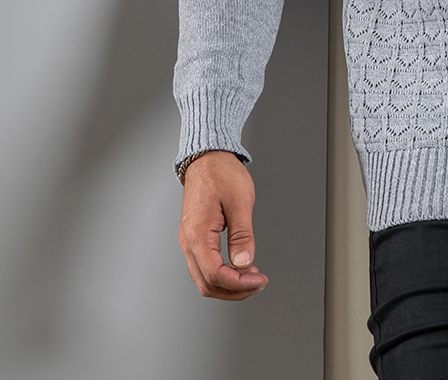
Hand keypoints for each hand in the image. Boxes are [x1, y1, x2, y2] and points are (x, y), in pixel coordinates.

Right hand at [178, 150, 268, 299]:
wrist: (207, 157)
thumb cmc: (222, 173)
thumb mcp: (240, 201)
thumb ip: (242, 235)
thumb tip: (244, 263)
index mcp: (197, 234)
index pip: (215, 274)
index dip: (238, 284)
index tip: (259, 280)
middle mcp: (188, 241)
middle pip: (206, 284)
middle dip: (234, 290)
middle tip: (258, 283)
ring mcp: (188, 240)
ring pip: (203, 278)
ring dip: (228, 284)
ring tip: (252, 277)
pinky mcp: (194, 237)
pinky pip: (204, 266)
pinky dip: (221, 273)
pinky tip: (239, 267)